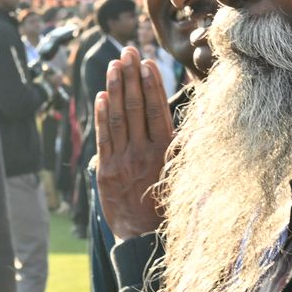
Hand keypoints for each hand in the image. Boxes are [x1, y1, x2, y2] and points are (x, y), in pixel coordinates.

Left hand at [92, 46, 176, 240]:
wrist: (143, 240)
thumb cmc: (166, 208)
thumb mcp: (180, 179)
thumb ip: (179, 151)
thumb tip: (191, 123)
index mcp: (165, 154)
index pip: (157, 111)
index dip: (151, 84)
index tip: (147, 62)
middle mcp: (143, 154)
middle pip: (136, 108)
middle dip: (131, 77)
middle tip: (127, 51)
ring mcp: (122, 161)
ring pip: (118, 118)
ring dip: (114, 88)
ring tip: (113, 64)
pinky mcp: (105, 171)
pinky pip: (103, 137)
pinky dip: (101, 115)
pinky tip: (100, 95)